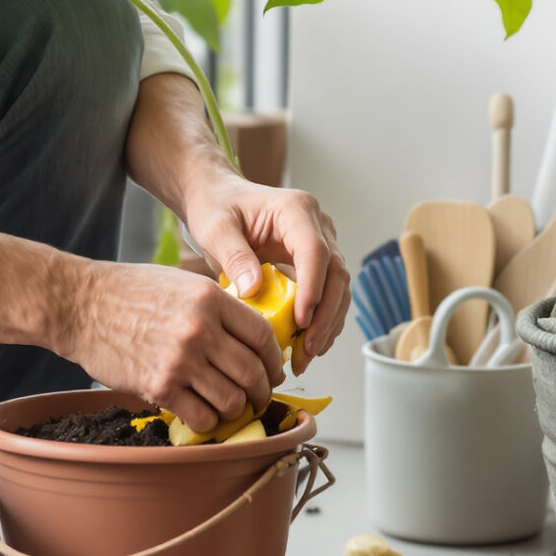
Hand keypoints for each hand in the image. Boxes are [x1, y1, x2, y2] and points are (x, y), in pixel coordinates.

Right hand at [57, 260, 283, 434]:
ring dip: (236, 409)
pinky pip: (201, 417)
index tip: (272, 370)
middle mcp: (200, 330)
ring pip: (231, 401)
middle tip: (258, 396)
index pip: (262, 337)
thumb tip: (250, 336)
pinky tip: (203, 413)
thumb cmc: (130, 290)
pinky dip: (209, 422)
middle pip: (252, 373)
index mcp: (211, 299)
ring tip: (229, 406)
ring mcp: (180, 361)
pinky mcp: (158, 386)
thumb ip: (217, 306)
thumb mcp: (182, 282)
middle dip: (261, 391)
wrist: (81, 305)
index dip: (274, 359)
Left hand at [182, 176, 349, 374]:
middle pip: (336, 273)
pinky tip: (306, 346)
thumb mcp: (215, 229)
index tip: (301, 322)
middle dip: (325, 316)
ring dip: (327, 324)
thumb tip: (253, 290)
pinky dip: (321, 321)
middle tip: (307, 350)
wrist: (218, 199)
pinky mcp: (316, 263)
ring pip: (339, 288)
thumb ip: (234, 256)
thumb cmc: (216, 208)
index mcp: (295, 210)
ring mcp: (321, 243)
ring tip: (305, 357)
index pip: (315, 251)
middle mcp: (317, 225)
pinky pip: (328, 294)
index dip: (313, 289)